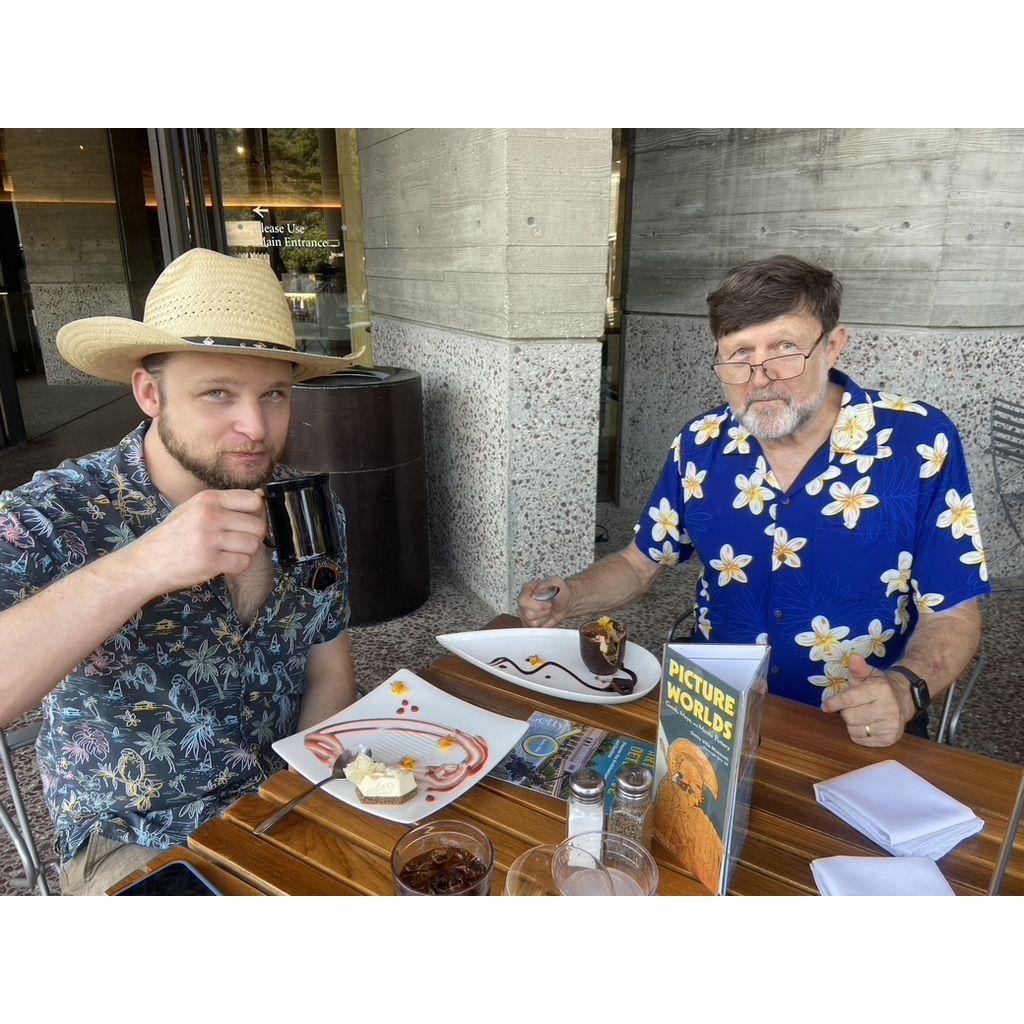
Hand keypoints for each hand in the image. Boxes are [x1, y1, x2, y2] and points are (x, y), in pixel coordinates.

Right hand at [124, 489, 267, 595]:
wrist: (144, 563)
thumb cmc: (171, 537)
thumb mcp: (192, 509)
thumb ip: (222, 505)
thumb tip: (259, 500)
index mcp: (207, 499)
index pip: (253, 500)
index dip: (256, 514)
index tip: (247, 523)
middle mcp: (209, 515)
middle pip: (257, 525)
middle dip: (253, 537)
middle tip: (239, 543)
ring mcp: (209, 539)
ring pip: (253, 545)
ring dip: (246, 553)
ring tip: (230, 554)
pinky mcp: (209, 561)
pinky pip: (243, 563)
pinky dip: (238, 566)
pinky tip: (224, 564)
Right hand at [517, 576, 572, 627]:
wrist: (565, 602)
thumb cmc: (561, 592)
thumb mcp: (557, 582)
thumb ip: (546, 585)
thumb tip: (537, 592)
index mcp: (527, 589)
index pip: (524, 601)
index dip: (538, 605)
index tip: (548, 603)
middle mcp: (524, 601)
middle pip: (528, 614)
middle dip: (543, 612)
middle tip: (549, 607)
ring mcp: (524, 612)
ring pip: (531, 622)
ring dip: (544, 618)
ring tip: (548, 611)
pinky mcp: (529, 623)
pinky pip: (534, 628)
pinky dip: (543, 624)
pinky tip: (546, 617)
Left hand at [822, 654, 916, 746]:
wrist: (905, 698)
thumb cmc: (880, 685)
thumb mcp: (869, 673)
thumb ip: (858, 668)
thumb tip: (853, 658)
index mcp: (880, 689)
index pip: (850, 699)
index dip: (834, 703)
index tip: (825, 706)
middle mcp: (887, 708)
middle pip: (850, 717)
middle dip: (846, 712)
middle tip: (852, 707)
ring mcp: (891, 725)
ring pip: (855, 731)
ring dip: (852, 724)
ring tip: (860, 716)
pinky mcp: (890, 738)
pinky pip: (862, 741)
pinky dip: (859, 734)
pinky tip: (867, 725)